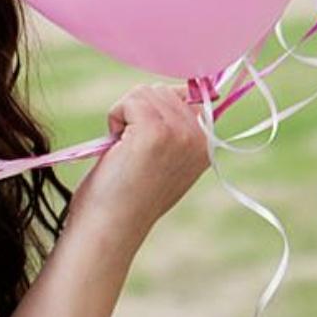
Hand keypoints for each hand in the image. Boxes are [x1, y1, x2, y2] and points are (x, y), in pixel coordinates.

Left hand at [66, 82, 211, 246]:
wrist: (109, 226)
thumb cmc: (125, 196)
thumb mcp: (162, 159)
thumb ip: (176, 128)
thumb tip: (183, 89)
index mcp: (207, 145)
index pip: (186, 97)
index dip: (156, 111)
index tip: (143, 146)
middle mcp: (200, 138)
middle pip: (163, 90)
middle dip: (137, 114)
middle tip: (131, 152)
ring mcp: (180, 134)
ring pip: (146, 92)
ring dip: (124, 117)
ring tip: (125, 152)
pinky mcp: (156, 132)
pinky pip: (130, 100)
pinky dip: (115, 119)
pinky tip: (117, 149)